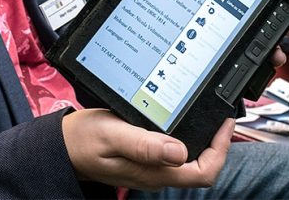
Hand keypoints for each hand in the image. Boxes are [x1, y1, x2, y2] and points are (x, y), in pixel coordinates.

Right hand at [62, 109, 232, 189]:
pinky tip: (182, 118)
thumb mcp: (112, 135)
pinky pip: (175, 154)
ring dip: (203, 139)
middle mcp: (156, 175)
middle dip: (217, 143)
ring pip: (189, 161)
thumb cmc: (84, 140)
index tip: (224, 123)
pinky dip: (186, 137)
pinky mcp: (147, 161)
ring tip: (206, 113)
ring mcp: (152, 170)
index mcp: (153, 172)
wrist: (64, 147)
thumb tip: (180, 151)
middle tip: (220, 114)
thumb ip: (145, 145)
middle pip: (201, 168)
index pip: (202, 173)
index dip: (220, 150)